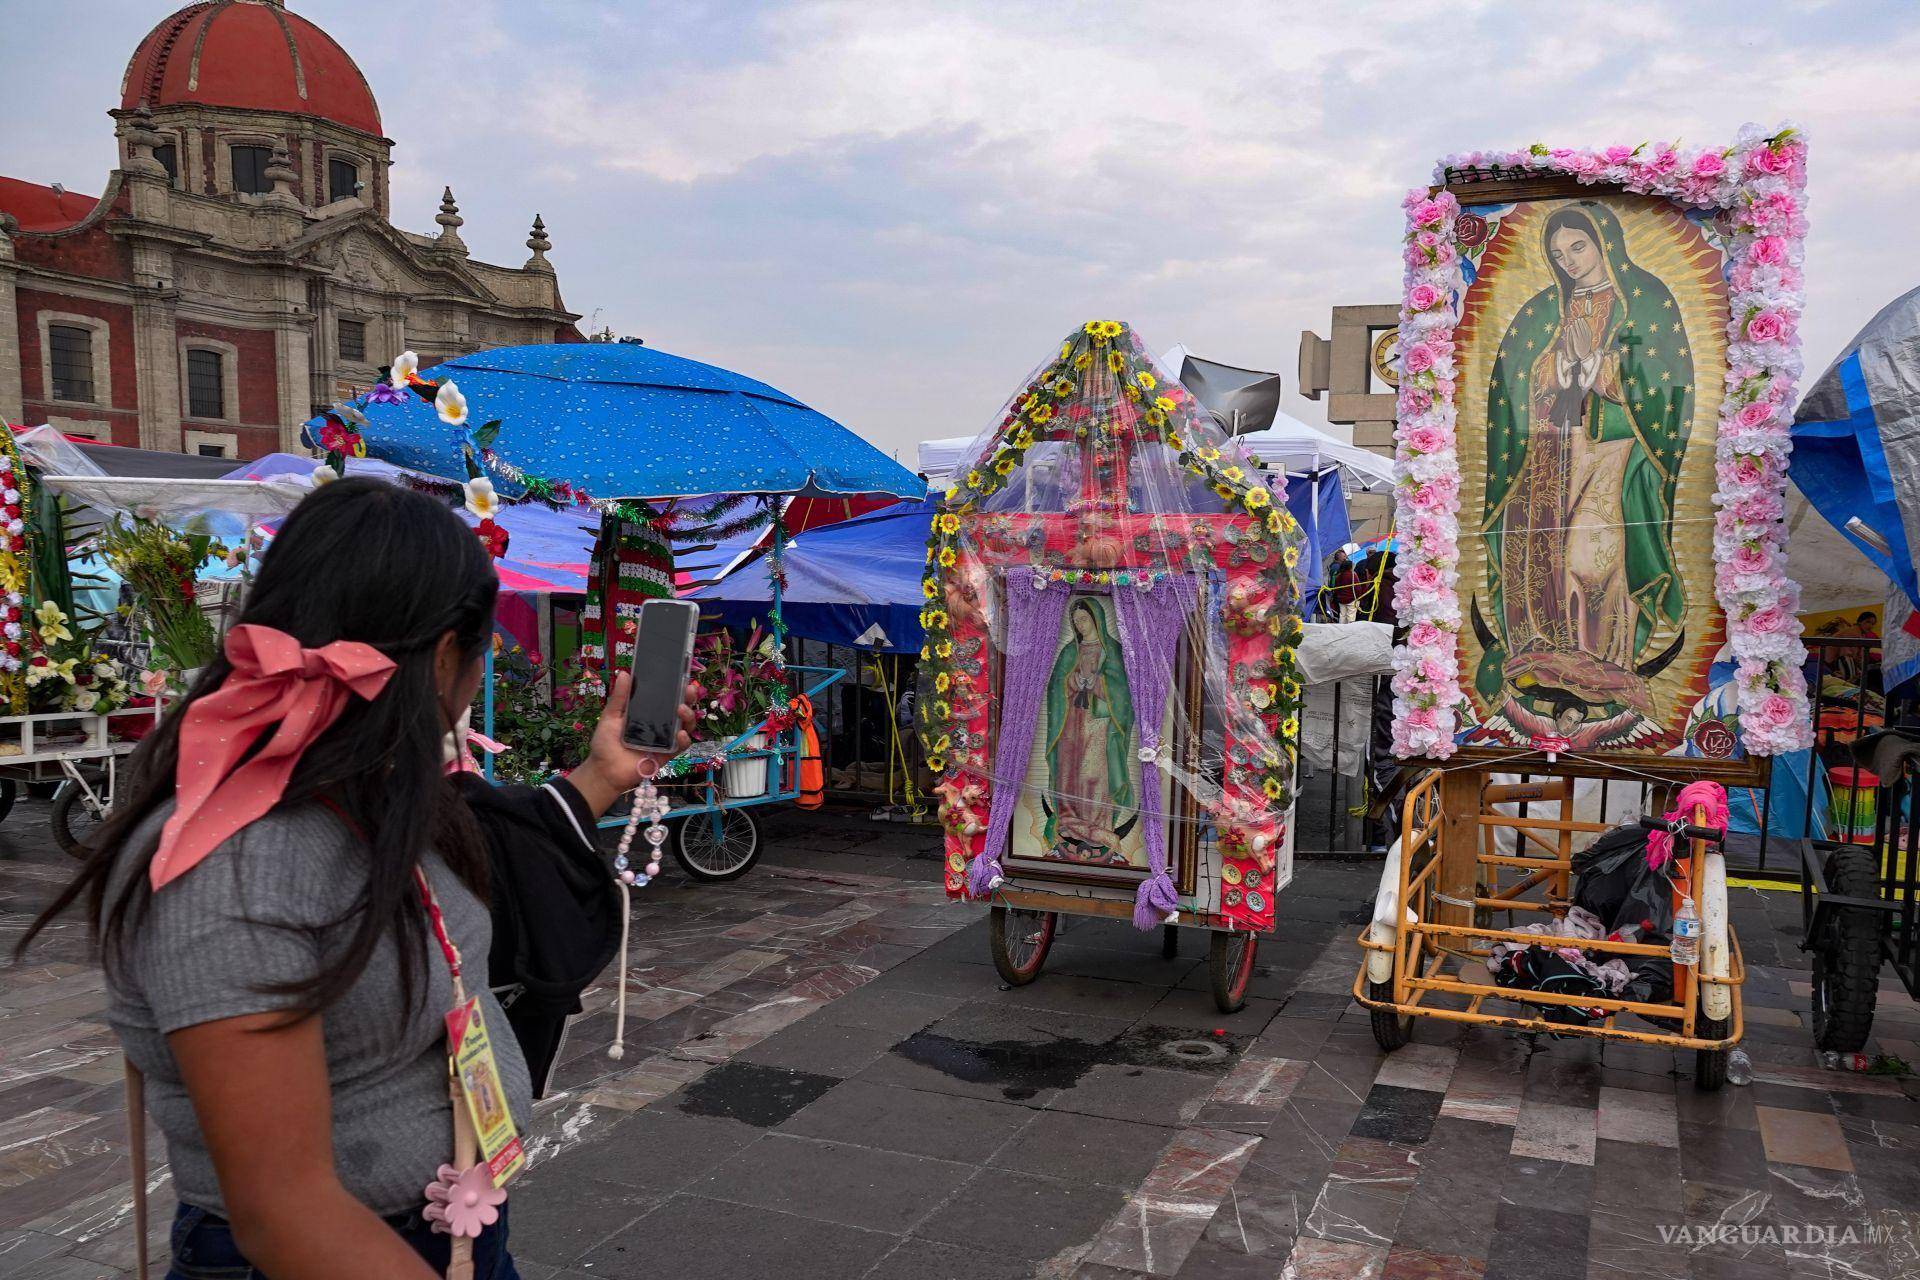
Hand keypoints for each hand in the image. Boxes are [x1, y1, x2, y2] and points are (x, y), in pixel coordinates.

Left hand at [567, 671, 695, 818]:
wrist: (604, 770)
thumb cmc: (605, 742)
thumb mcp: (610, 716)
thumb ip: (620, 697)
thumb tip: (624, 673)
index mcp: (648, 712)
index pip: (667, 698)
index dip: (677, 688)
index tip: (683, 677)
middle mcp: (660, 723)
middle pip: (681, 709)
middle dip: (689, 699)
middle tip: (689, 690)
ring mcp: (665, 739)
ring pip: (686, 725)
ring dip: (689, 716)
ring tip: (682, 710)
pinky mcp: (667, 754)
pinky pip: (682, 746)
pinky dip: (684, 739)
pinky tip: (680, 733)